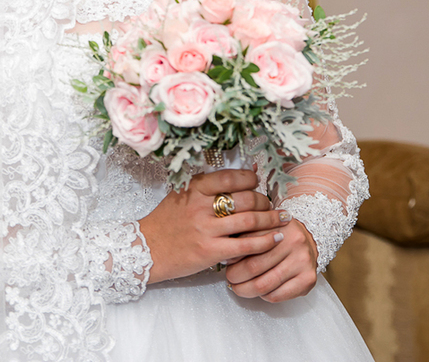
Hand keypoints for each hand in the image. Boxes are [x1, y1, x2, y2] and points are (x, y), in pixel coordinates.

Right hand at [139, 169, 289, 282]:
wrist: (145, 250)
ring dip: (271, 219)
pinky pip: (245, 245)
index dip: (251, 179)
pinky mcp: (210, 251)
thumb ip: (206, 187)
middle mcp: (200, 205)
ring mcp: (205, 229)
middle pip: (246, 198)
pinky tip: (275, 238)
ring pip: (250, 220)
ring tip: (283, 219)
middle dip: (265, 201)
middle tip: (272, 205)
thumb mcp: (181, 196)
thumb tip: (241, 176)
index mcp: (194, 188)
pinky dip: (264, 241)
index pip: (231, 177)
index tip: (258, 183)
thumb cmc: (165, 222)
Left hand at [224, 216, 317, 302]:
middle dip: (236, 277)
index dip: (232, 257)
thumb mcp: (262, 226)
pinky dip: (263, 296)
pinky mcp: (308, 279)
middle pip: (253, 267)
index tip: (226, 263)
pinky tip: (260, 290)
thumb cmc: (279, 234)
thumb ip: (244, 236)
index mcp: (278, 225)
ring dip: (246, 290)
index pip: (247, 245)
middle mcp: (293, 241)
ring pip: (264, 285)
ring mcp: (302, 261)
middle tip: (230, 278)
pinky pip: (277, 296)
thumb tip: (225, 258)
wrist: (311, 238)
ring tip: (239, 287)